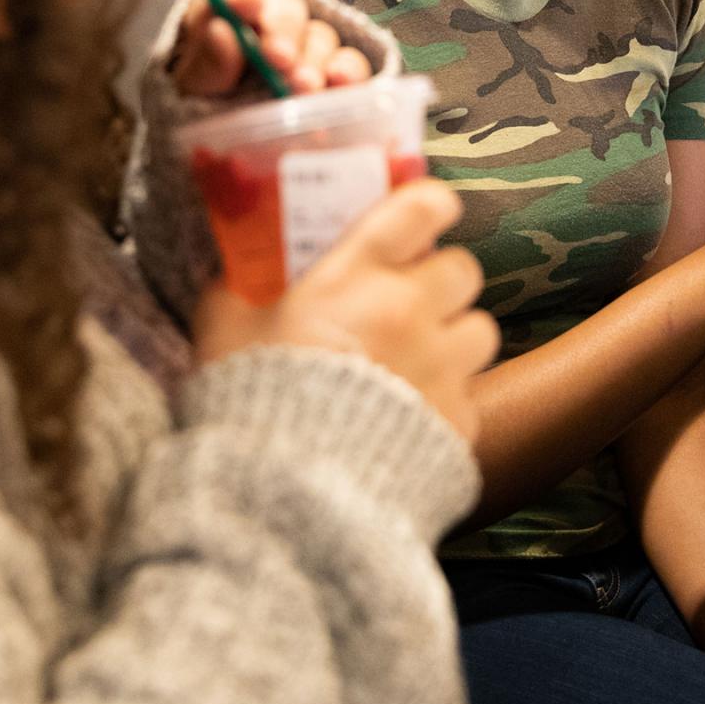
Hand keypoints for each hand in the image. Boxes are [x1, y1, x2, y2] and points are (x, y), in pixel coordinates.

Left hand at [172, 0, 373, 96]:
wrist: (239, 161)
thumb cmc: (208, 115)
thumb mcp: (194, 92)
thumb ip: (207, 63)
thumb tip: (222, 30)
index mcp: (226, 21)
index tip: (246, 7)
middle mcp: (271, 26)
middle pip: (286, 9)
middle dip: (284, 32)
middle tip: (278, 58)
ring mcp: (308, 50)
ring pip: (320, 36)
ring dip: (313, 58)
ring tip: (304, 86)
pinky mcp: (336, 76)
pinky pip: (352, 64)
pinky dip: (349, 71)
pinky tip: (339, 83)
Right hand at [192, 179, 499, 440]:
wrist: (281, 498)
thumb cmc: (247, 402)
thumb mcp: (224, 331)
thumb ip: (235, 290)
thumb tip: (233, 272)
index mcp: (357, 275)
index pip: (423, 207)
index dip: (431, 205)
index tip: (424, 215)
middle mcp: (411, 310)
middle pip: (462, 267)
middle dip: (441, 280)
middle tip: (411, 300)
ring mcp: (442, 366)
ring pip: (480, 330)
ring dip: (455, 338)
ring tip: (420, 360)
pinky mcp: (457, 421)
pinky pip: (470, 397)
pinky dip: (448, 401)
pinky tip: (411, 416)